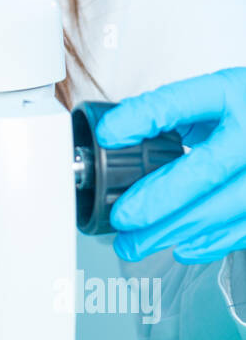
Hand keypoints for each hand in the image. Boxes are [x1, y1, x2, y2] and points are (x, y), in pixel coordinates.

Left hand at [95, 68, 245, 262]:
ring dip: (175, 231)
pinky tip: (180, 247)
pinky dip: (210, 242)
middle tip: (122, 217)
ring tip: (135, 244)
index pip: (181, 102)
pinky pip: (244, 228)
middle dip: (158, 200)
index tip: (107, 135)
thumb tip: (111, 139)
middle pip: (207, 169)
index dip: (142, 118)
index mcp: (227, 92)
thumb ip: (166, 113)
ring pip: (226, 206)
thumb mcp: (205, 97)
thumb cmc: (236, 110)